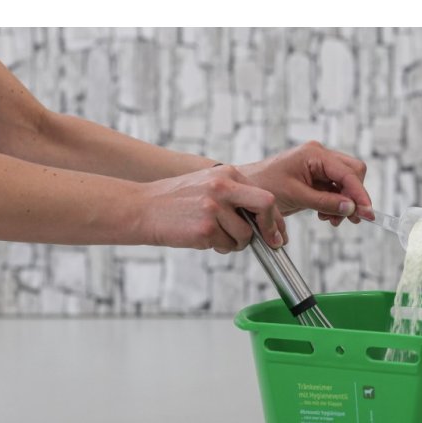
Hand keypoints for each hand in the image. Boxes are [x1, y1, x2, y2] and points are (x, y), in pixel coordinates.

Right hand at [135, 165, 285, 252]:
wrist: (142, 208)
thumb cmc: (177, 201)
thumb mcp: (208, 186)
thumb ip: (236, 196)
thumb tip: (267, 221)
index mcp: (226, 174)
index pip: (265, 196)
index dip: (276, 218)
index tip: (279, 233)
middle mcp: (222, 187)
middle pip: (266, 205)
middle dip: (272, 228)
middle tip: (272, 242)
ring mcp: (214, 208)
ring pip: (245, 235)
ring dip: (236, 243)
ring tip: (216, 236)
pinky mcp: (205, 228)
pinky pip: (227, 246)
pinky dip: (220, 248)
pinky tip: (203, 238)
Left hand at [238, 141, 373, 227]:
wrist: (246, 188)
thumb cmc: (264, 185)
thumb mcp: (296, 196)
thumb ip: (326, 202)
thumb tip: (351, 208)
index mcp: (314, 154)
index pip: (348, 173)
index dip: (360, 194)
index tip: (368, 213)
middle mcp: (319, 156)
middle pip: (353, 173)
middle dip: (354, 197)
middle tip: (351, 219)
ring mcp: (319, 165)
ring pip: (347, 183)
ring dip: (345, 203)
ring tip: (333, 220)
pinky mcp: (316, 177)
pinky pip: (336, 189)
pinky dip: (336, 204)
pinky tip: (326, 215)